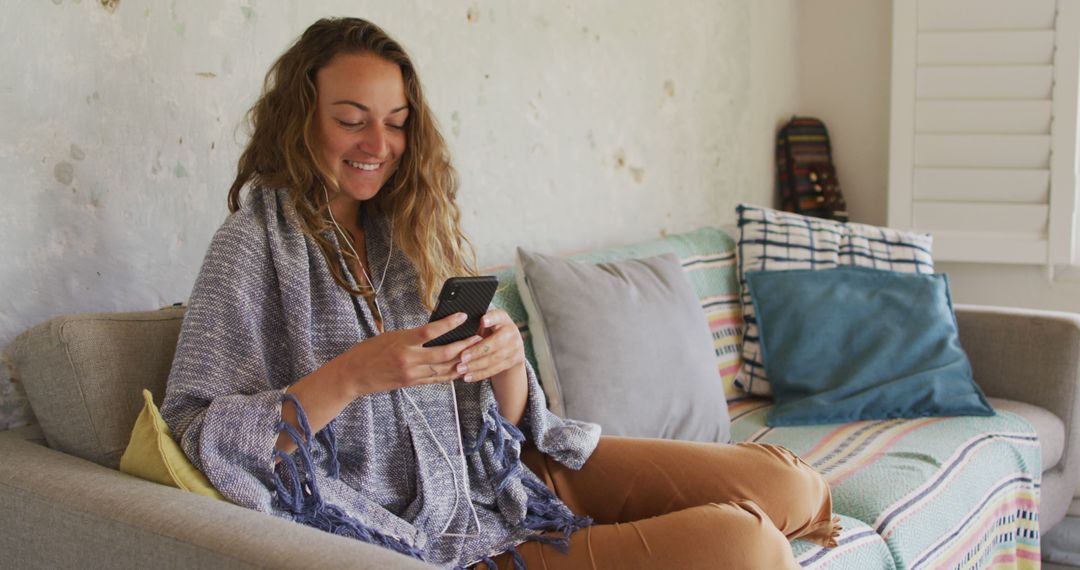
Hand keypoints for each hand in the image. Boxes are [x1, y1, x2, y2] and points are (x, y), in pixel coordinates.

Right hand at [339, 312, 482, 396]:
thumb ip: (412, 336)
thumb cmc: (368, 351)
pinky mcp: (412, 383)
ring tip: (476, 352)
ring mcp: (411, 374)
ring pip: (444, 369)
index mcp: (402, 342)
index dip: (449, 323)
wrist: (353, 375)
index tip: (462, 316)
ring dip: (462, 361)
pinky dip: (451, 373)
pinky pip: (437, 379)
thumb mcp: (390, 336)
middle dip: (464, 346)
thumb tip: (435, 331)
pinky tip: (461, 367)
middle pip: (444, 353)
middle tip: (478, 337)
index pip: (430, 331)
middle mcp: (408, 359)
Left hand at [458, 309, 525, 382]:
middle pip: (496, 342)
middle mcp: (511, 331)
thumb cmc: (489, 331)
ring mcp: (515, 347)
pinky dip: (480, 374)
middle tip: (462, 357)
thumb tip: (453, 325)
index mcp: (502, 318)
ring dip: (476, 365)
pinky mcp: (514, 361)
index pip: (498, 316)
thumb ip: (474, 324)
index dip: (491, 319)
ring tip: (460, 369)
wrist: (510, 345)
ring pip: (494, 358)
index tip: (482, 321)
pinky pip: (495, 369)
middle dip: (477, 351)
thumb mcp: (485, 324)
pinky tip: (467, 377)